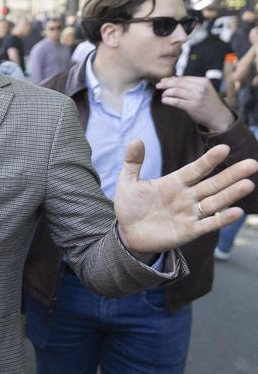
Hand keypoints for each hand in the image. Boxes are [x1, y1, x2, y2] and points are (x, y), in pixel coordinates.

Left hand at [114, 140, 257, 254]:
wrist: (127, 234)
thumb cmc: (130, 207)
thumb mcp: (128, 182)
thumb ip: (133, 162)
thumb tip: (136, 139)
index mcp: (174, 182)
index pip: (196, 169)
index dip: (209, 160)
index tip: (224, 148)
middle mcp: (187, 197)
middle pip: (213, 184)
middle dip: (232, 174)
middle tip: (252, 164)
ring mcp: (189, 214)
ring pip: (214, 202)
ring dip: (231, 194)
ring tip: (248, 184)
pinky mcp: (188, 231)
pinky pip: (208, 224)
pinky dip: (221, 219)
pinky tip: (236, 212)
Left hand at [156, 76, 234, 132]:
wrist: (219, 116)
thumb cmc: (209, 103)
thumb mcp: (204, 90)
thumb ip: (190, 84)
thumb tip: (172, 79)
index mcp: (203, 81)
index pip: (183, 78)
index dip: (171, 79)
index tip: (164, 81)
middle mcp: (200, 88)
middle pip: (178, 83)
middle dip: (166, 84)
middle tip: (158, 86)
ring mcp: (196, 97)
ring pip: (175, 91)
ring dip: (166, 92)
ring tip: (163, 95)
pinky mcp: (192, 106)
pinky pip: (175, 101)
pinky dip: (167, 100)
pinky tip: (164, 100)